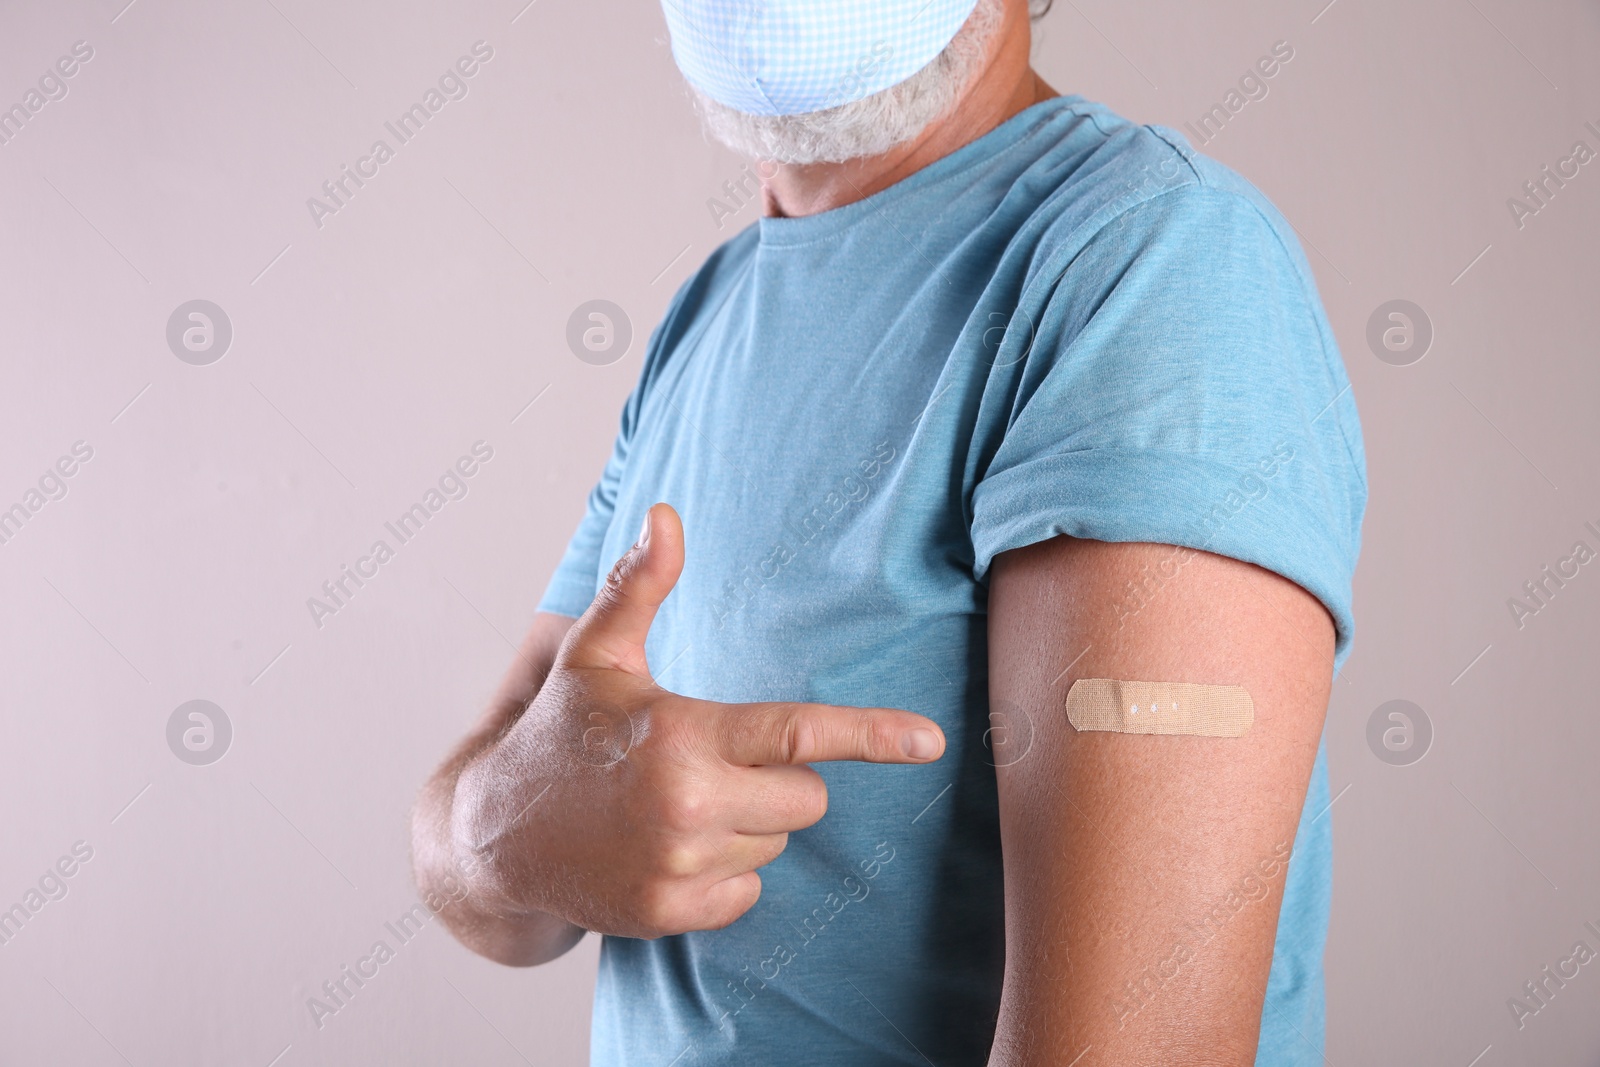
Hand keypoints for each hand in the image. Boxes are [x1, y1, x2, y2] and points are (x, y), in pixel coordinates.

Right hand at [450, 503, 945, 939]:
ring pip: (776, 844)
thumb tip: (667, 514)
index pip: (798, 733)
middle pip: (805, 796)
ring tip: (677, 805)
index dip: (873, 734)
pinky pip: (747, 892)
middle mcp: (687, 807)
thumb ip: (641, 586)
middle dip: (778, 777)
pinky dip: (724, 872)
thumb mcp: (596, 654)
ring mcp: (678, 868)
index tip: (931, 741)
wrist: (496, 836)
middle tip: (711, 761)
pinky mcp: (670, 915)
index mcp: (682, 735)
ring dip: (746, 825)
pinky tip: (670, 847)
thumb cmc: (559, 733)